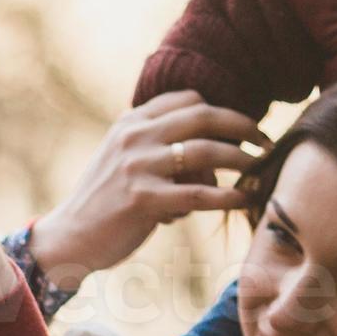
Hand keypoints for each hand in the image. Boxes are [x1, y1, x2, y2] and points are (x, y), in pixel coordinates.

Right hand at [27, 91, 263, 291]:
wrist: (71, 236)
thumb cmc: (107, 201)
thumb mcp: (124, 159)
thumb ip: (158, 144)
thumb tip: (214, 151)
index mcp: (130, 122)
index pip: (186, 99)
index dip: (221, 110)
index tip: (242, 128)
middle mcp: (134, 137)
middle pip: (203, 116)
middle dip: (242, 126)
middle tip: (265, 142)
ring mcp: (137, 166)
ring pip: (206, 152)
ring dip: (241, 161)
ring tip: (260, 171)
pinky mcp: (143, 199)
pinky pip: (199, 194)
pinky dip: (228, 197)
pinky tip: (243, 200)